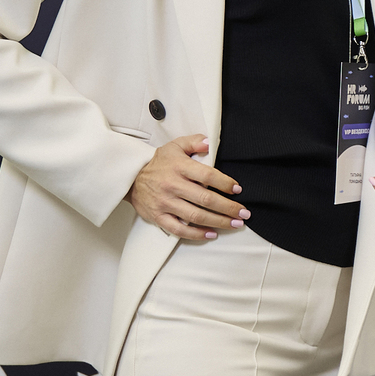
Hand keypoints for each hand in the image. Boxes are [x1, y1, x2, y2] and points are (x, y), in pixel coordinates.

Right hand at [128, 135, 248, 239]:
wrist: (130, 177)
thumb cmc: (158, 163)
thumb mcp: (175, 146)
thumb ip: (194, 142)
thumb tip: (208, 142)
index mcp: (179, 167)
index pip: (207, 175)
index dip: (224, 183)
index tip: (237, 189)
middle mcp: (173, 185)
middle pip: (205, 199)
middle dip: (228, 207)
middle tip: (244, 212)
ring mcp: (165, 203)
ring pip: (196, 216)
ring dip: (218, 221)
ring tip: (235, 224)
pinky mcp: (158, 216)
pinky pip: (179, 229)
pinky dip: (196, 234)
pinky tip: (211, 233)